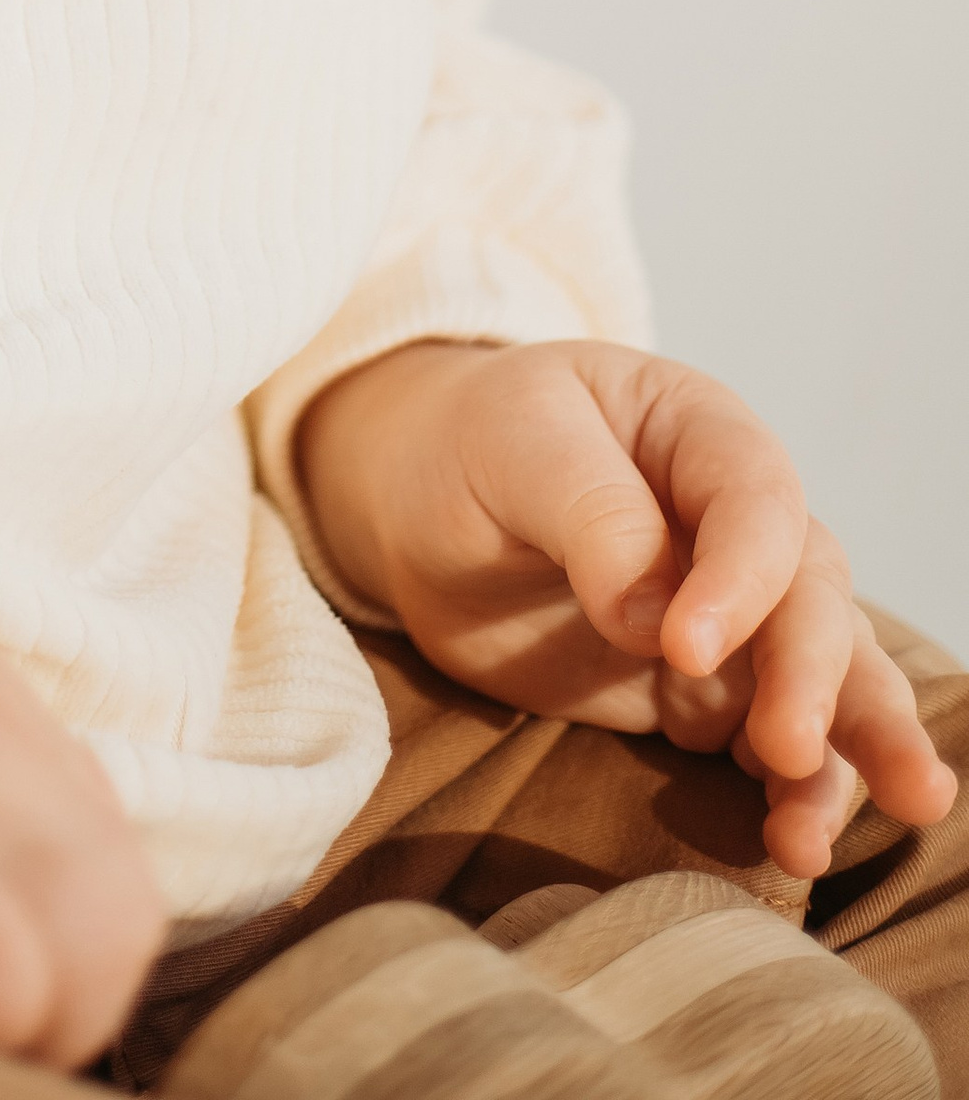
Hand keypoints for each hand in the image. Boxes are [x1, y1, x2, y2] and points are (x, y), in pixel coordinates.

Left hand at [298, 338, 957, 879]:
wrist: (418, 501)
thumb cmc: (468, 446)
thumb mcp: (509, 447)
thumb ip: (588, 515)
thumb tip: (652, 614)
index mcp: (698, 433)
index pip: (756, 501)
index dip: (740, 576)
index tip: (683, 647)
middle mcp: (736, 527)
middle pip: (810, 597)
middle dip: (814, 677)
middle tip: (788, 749)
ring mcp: (730, 615)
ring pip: (822, 678)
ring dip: (849, 749)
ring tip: (860, 819)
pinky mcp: (703, 692)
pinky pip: (769, 743)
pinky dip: (793, 792)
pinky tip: (796, 846)